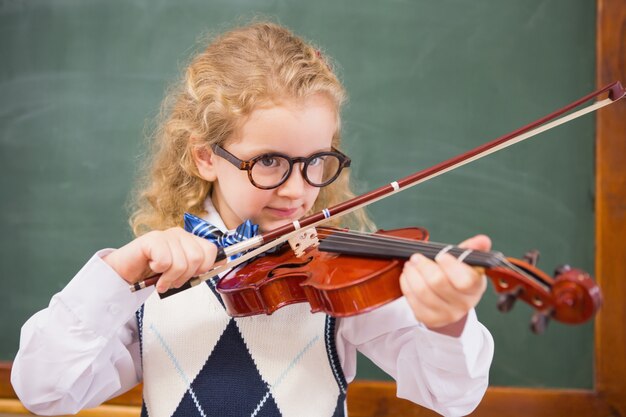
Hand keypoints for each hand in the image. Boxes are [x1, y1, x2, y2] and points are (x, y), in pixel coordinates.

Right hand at [103, 227, 217, 292]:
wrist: (126, 273)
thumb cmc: (154, 273)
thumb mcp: (181, 271)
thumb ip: (200, 266)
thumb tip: (223, 262)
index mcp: (190, 240)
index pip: (211, 250)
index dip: (204, 268)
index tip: (192, 276)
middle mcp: (180, 234)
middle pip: (197, 258)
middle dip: (185, 276)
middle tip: (172, 280)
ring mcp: (166, 235)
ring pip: (181, 263)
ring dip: (170, 278)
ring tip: (161, 279)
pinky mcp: (152, 239)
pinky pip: (165, 261)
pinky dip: (159, 272)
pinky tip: (152, 269)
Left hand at [399, 235, 490, 336]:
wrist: (452, 302)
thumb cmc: (458, 277)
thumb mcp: (467, 262)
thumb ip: (472, 249)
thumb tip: (482, 240)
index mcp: (475, 287)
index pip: (465, 280)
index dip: (451, 266)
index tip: (440, 256)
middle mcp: (463, 303)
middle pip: (438, 283)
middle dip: (424, 266)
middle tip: (416, 257)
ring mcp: (447, 314)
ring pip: (422, 291)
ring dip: (412, 274)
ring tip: (410, 265)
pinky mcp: (430, 319)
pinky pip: (413, 301)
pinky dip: (406, 285)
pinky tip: (408, 276)